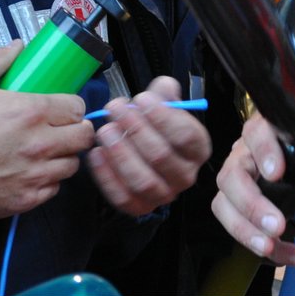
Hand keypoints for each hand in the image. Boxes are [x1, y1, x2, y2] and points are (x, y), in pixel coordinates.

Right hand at [0, 42, 95, 221]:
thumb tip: (17, 48)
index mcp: (31, 111)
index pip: (77, 107)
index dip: (70, 106)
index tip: (61, 108)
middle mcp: (40, 143)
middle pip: (83, 137)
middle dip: (75, 130)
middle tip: (60, 129)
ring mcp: (34, 174)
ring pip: (71, 165)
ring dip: (63, 156)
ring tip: (45, 151)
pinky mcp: (25, 200)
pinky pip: (53, 189)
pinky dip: (47, 181)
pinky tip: (30, 172)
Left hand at [87, 76, 210, 217]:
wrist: (143, 146)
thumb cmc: (155, 124)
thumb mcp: (164, 103)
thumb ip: (164, 92)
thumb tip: (163, 88)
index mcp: (198, 149)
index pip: (185, 135)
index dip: (162, 116)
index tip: (141, 98)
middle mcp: (186, 175)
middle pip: (161, 156)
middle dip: (135, 129)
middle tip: (115, 109)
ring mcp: (164, 194)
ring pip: (142, 180)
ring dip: (120, 154)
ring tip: (105, 131)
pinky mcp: (140, 207)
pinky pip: (122, 197)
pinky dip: (107, 176)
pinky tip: (96, 153)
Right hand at [211, 113, 294, 265]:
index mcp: (263, 132)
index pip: (257, 132)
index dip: (264, 151)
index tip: (276, 172)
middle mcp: (243, 154)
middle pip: (231, 176)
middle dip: (252, 204)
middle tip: (276, 224)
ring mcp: (235, 181)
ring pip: (224, 205)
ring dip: (247, 231)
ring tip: (270, 247)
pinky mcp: (236, 208)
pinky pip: (241, 230)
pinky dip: (271, 249)